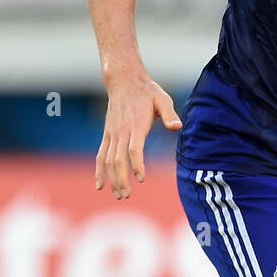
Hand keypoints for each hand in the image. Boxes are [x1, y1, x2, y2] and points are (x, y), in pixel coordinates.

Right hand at [95, 75, 181, 198]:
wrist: (124, 81)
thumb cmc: (147, 91)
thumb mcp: (162, 98)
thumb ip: (169, 114)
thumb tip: (177, 126)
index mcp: (136, 125)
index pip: (134, 149)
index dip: (137, 164)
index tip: (141, 178)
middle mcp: (121, 131)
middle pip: (119, 159)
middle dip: (122, 179)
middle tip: (127, 195)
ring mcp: (112, 134)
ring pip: (109, 160)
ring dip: (112, 179)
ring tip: (119, 195)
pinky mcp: (107, 135)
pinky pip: (101, 155)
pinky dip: (99, 171)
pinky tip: (99, 186)